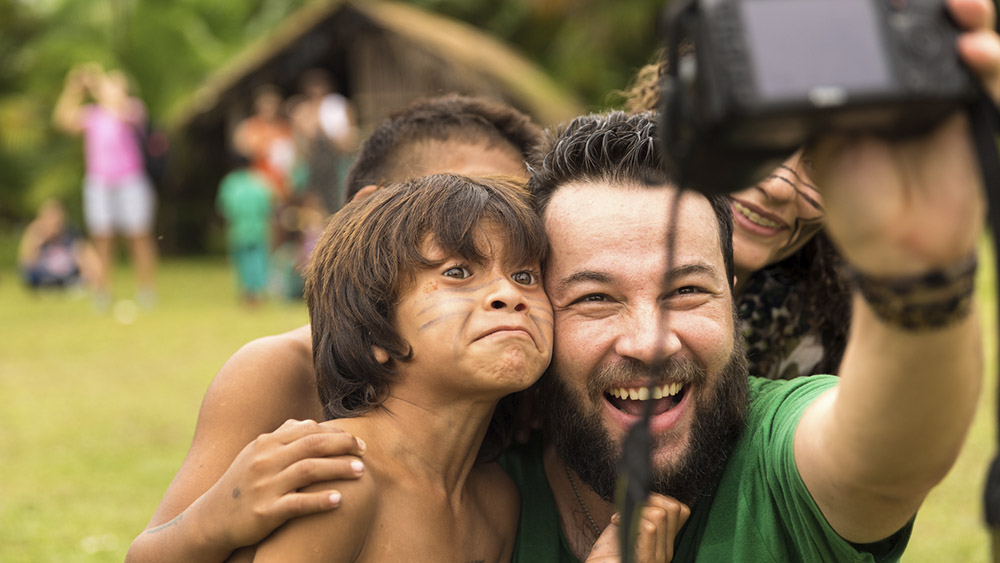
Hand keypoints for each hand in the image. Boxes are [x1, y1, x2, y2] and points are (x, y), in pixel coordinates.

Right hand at [198, 419, 365, 550]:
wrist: (212, 519)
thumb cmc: (242, 485)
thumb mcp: (257, 455)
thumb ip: (283, 438)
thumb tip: (310, 422)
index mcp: (266, 443)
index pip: (309, 430)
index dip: (337, 433)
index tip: (356, 440)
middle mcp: (265, 460)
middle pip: (313, 444)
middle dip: (343, 445)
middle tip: (364, 451)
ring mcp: (265, 485)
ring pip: (310, 470)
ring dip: (339, 468)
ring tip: (361, 471)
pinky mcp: (265, 511)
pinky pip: (298, 503)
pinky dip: (320, 500)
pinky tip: (339, 500)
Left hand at [585, 494, 689, 562]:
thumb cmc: (606, 552)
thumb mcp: (627, 526)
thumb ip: (641, 512)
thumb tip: (643, 487)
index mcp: (664, 542)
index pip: (681, 510)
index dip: (659, 498)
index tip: (637, 503)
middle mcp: (666, 551)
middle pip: (674, 508)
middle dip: (649, 498)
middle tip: (628, 506)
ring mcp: (658, 558)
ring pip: (661, 515)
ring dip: (636, 508)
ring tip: (619, 518)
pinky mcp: (645, 560)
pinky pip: (650, 528)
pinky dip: (631, 518)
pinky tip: (616, 522)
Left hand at [811, 0, 996, 276]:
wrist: (892, 249)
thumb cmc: (854, 199)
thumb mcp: (823, 146)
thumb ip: (826, 106)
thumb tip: (806, 64)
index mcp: (874, 85)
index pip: (892, 33)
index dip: (898, 9)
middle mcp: (916, 84)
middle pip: (939, 27)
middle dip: (940, 4)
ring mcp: (951, 98)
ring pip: (975, 43)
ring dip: (973, 18)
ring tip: (959, 9)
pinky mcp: (980, 118)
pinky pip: (995, 85)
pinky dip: (992, 64)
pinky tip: (972, 52)